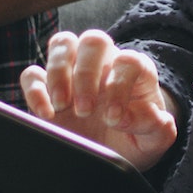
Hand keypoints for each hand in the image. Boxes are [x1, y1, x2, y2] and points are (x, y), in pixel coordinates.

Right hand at [21, 29, 177, 171]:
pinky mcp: (48, 89)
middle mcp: (103, 64)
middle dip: (86, 73)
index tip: (113, 118)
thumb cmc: (136, 138)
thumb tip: (145, 116)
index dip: (119, 86)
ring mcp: (73, 73)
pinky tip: (45, 114)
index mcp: (133, 72)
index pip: (128, 61)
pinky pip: (33, 73)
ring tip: (61, 106)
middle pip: (94, 40)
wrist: (114, 151)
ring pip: (63, 43)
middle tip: (85, 109)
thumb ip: (158, 127)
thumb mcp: (154, 139)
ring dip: (58, 72)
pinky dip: (34, 89)